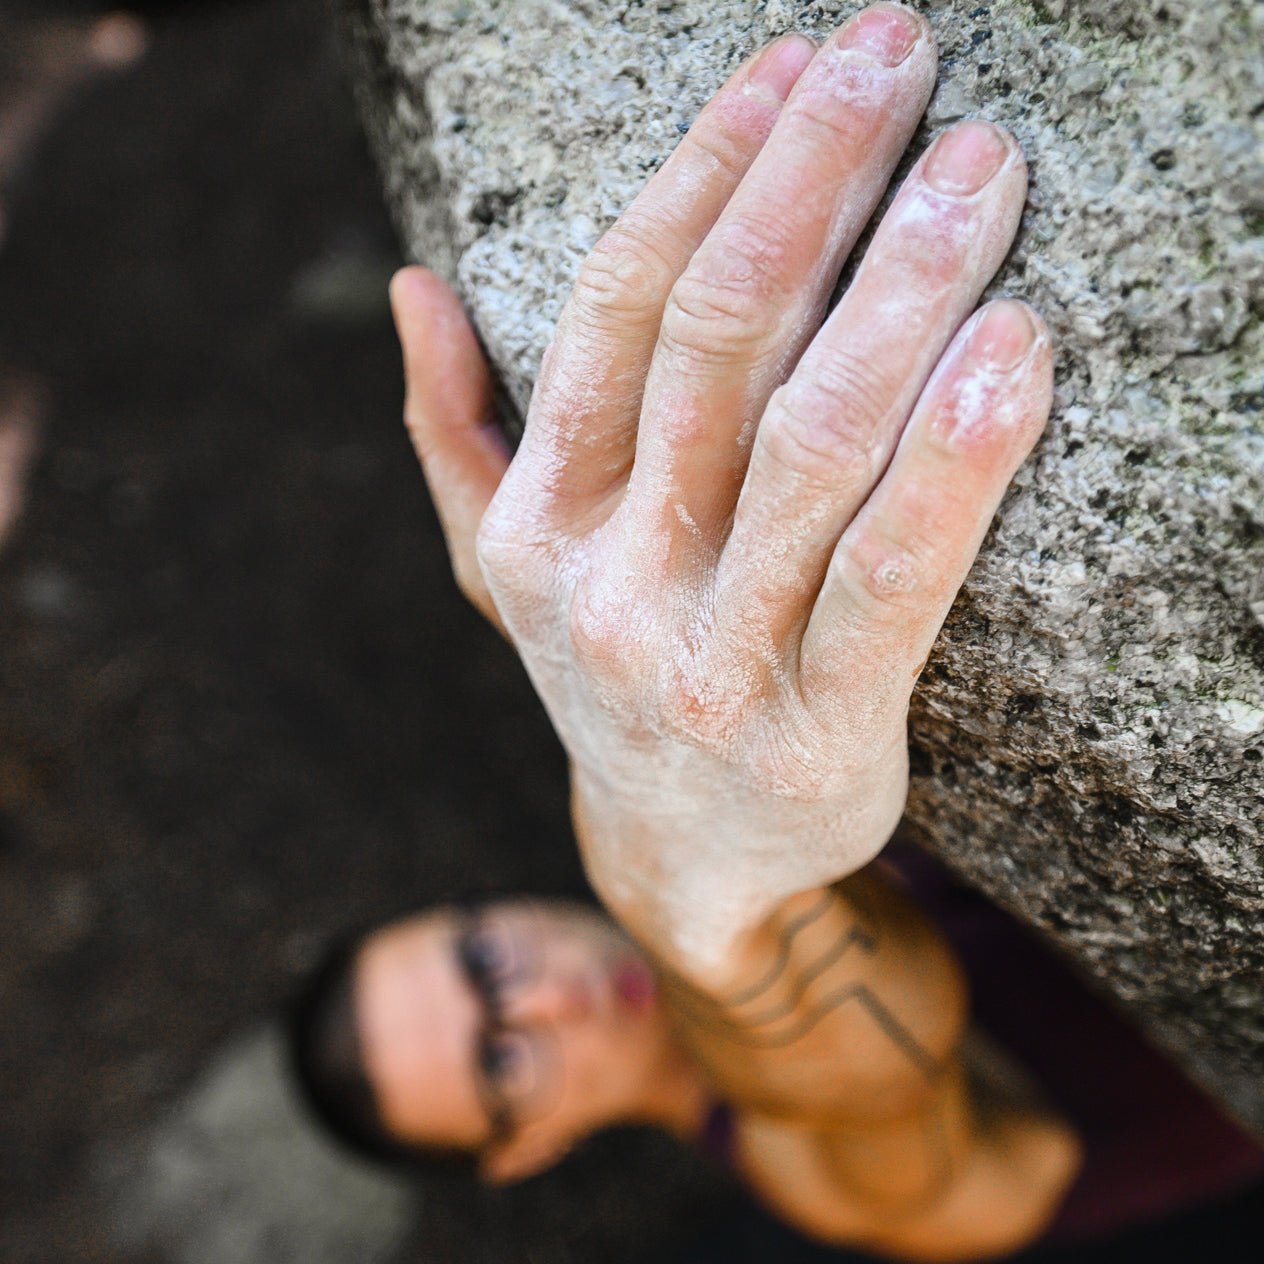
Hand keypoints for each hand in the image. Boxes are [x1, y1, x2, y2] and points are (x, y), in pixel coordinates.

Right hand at [392, 3, 1052, 978]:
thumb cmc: (616, 674)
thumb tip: (409, 290)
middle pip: (718, 348)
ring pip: (813, 445)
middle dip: (811, 183)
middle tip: (899, 58)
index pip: (616, 313)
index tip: (787, 69)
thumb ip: (456, 434)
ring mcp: (710, 660)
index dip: (703, 177)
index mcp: (540, 525)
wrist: (682, 855)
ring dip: (902, 289)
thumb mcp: (508, 570)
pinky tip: (1012, 352)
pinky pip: (893, 578)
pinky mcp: (820, 729)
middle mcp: (611, 582)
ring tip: (979, 170)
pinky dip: (954, 463)